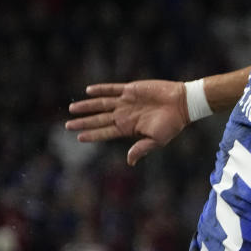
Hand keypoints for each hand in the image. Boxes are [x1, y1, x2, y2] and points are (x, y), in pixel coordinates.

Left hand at [66, 80, 188, 165]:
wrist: (182, 103)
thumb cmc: (172, 124)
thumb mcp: (158, 140)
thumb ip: (142, 148)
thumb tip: (129, 161)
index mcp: (129, 128)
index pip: (105, 132)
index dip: (92, 134)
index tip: (79, 137)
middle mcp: (125, 115)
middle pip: (99, 119)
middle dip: (84, 122)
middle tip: (68, 125)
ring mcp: (126, 102)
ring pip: (101, 104)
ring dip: (87, 106)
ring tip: (72, 108)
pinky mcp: (131, 89)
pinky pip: (112, 89)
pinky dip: (101, 89)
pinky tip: (88, 91)